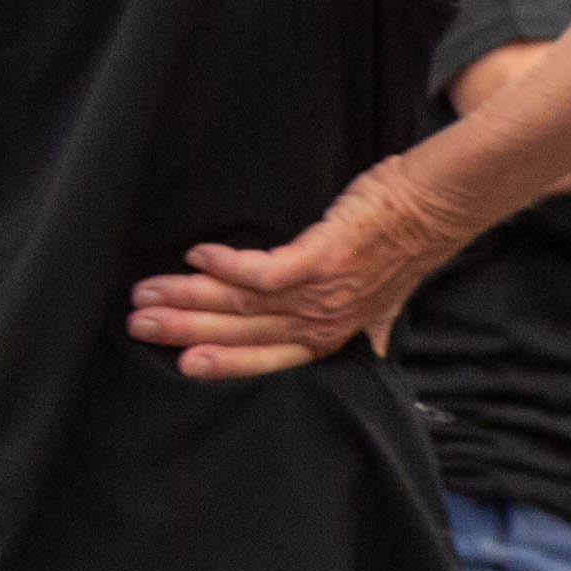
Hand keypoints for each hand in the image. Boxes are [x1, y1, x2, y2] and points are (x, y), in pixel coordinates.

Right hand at [128, 165, 462, 380]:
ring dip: (191, 297)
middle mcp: (322, 321)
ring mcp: (322, 291)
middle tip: (138, 323)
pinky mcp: (322, 257)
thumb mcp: (381, 300)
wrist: (432, 207)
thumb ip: (359, 327)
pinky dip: (227, 265)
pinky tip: (197, 254)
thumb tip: (364, 349)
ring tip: (149, 292)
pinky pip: (263, 269)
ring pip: (243, 303)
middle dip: (186, 330)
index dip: (222, 363)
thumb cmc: (398, 246)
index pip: (265, 357)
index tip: (180, 363)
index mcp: (328, 335)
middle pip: (242, 332)